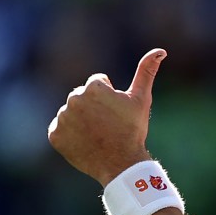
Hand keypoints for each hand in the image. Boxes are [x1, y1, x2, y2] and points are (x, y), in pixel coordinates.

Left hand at [47, 49, 165, 183]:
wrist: (121, 164)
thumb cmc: (132, 130)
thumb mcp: (141, 99)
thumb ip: (146, 71)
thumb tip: (160, 51)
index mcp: (93, 87)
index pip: (97, 84)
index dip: (109, 98)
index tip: (115, 113)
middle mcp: (74, 99)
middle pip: (82, 97)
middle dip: (92, 107)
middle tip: (106, 125)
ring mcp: (62, 118)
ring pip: (71, 113)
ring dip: (80, 120)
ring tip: (96, 134)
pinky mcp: (55, 135)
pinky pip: (60, 129)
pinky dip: (69, 135)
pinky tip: (84, 142)